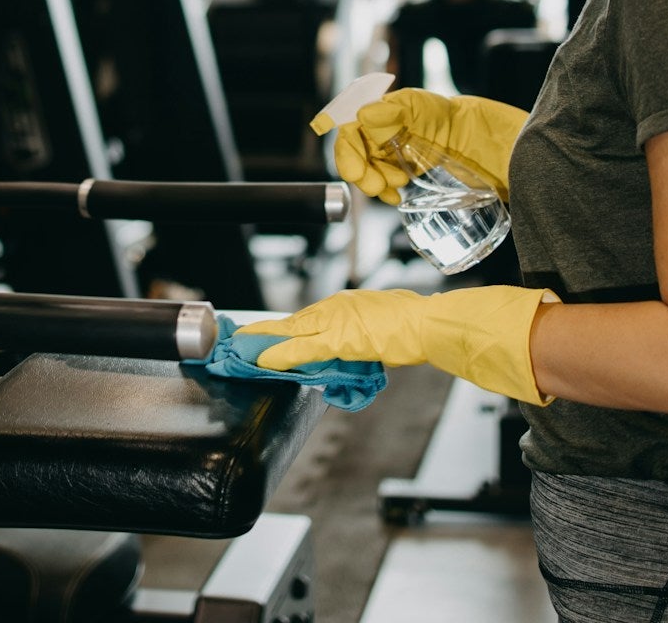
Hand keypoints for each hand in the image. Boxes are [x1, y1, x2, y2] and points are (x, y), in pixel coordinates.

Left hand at [236, 285, 557, 404]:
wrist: (430, 325)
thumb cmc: (414, 328)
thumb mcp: (379, 331)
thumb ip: (358, 343)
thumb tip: (348, 354)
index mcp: (344, 306)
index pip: (303, 320)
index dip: (278, 330)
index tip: (257, 336)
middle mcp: (335, 308)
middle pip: (290, 322)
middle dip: (262, 334)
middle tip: (236, 342)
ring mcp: (336, 320)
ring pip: (289, 331)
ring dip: (263, 343)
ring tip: (239, 352)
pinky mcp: (338, 337)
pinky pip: (302, 347)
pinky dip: (280, 354)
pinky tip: (262, 360)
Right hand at [331, 88, 527, 203]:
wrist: (473, 137)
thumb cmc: (446, 114)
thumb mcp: (420, 106)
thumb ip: (393, 110)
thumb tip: (363, 115)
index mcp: (376, 114)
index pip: (349, 132)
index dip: (346, 152)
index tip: (354, 170)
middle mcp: (377, 134)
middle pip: (354, 156)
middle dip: (360, 173)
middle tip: (375, 185)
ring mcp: (388, 153)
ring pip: (367, 173)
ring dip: (375, 183)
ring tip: (399, 183)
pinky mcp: (400, 169)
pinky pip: (383, 184)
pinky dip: (385, 192)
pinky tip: (395, 196)